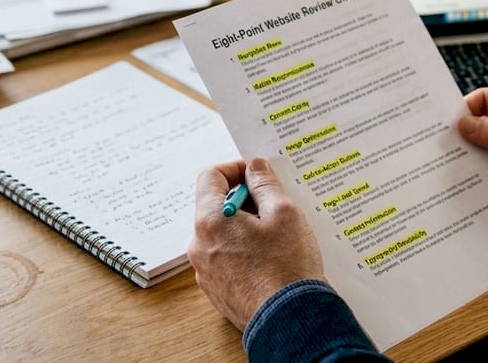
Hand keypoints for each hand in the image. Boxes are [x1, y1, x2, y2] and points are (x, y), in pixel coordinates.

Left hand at [188, 157, 324, 330]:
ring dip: (245, 227)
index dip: (235, 169)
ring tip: (277, 236)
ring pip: (222, 234)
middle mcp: (199, 245)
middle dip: (244, 200)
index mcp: (210, 221)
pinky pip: (226, 259)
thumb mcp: (283, 213)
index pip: (210, 177)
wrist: (289, 319)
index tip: (257, 175)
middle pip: (215, 207)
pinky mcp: (217, 291)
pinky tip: (271, 258)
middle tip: (274, 206)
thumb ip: (265, 184)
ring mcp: (206, 271)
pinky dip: (244, 251)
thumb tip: (255, 167)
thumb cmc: (287, 265)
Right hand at [458, 88, 487, 217]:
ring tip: (448, 168)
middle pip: (482, 128)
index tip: (446, 122)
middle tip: (440, 146)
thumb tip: (466, 125)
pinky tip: (468, 186)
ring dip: (472, 161)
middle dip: (464, 136)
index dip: (467, 108)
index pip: (487, 100)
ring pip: (486, 154)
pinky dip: (483, 181)